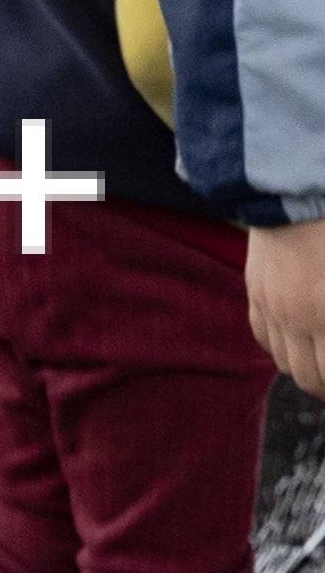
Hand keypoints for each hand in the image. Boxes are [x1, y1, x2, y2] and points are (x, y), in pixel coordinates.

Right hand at [252, 219, 324, 394]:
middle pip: (308, 377)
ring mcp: (271, 306)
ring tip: (322, 368)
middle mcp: (297, 319)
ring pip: (283, 363)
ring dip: (305, 372)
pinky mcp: (254, 291)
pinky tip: (296, 344)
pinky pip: (262, 336)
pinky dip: (279, 348)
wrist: (292, 194)